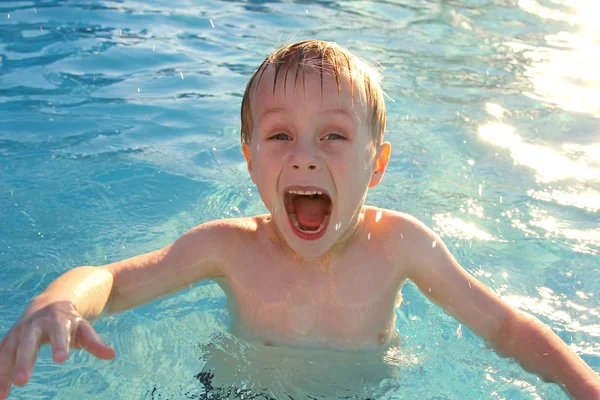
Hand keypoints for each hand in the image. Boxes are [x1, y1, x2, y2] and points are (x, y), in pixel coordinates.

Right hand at [0, 301, 114, 398]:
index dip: (60, 345)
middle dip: (23, 361)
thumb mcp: (84, 329)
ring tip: (3, 395)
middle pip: (28, 342)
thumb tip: (112, 355)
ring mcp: (19, 332)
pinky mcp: (8, 339)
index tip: (60, 359)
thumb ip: (95, 342)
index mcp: (57, 321)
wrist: (50, 302)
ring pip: (7, 351)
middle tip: (22, 381)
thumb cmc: (70, 321)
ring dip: (3, 372)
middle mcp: (34, 325)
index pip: (59, 333)